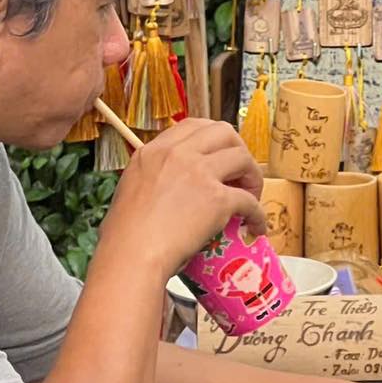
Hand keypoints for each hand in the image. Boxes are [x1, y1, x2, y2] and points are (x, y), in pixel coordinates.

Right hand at [98, 117, 265, 274]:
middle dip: (237, 148)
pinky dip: (257, 214)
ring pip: (242, 157)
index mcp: (154, 151)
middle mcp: (177, 154)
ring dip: (252, 176)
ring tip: (250, 196)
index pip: (193, 125)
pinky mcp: (217, 199)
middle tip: (238, 172)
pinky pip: (249, 200)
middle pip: (223, 131)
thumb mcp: (130, 189)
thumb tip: (169, 188)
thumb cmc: (124, 236)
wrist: (131, 257)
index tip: (220, 154)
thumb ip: (152, 178)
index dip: (213, 138)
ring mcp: (199, 173)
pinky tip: (256, 226)